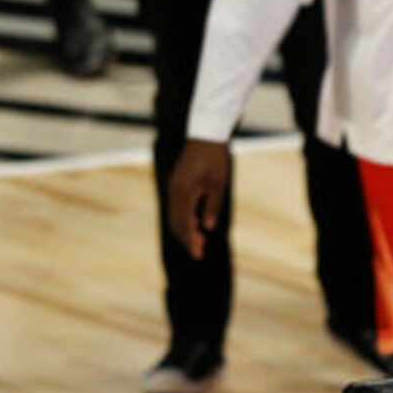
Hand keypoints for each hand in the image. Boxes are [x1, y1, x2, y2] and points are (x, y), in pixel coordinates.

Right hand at [167, 139, 231, 259]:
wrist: (205, 137)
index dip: (191, 241)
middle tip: (200, 254)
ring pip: (175, 216)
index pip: (183, 223)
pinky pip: (177, 207)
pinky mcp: (176, 185)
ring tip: (201, 242)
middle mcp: (174, 191)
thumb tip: (207, 227)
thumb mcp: (218, 184)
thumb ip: (212, 206)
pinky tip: (196, 226)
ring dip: (186, 230)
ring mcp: (173, 187)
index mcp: (183, 192)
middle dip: (187, 239)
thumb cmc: (214, 160)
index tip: (199, 255)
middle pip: (176, 222)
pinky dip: (184, 220)